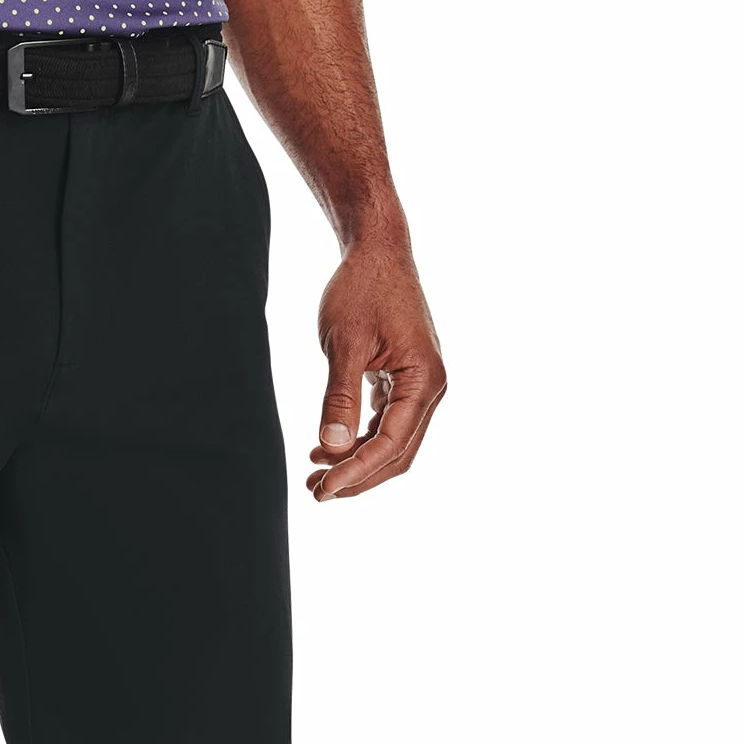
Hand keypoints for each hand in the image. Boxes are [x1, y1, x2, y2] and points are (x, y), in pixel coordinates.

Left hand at [307, 245, 445, 501]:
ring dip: (355, 463)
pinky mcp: (404, 381)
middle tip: (314, 492)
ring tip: (314, 474)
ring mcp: (419, 386)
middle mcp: (430, 388)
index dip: (355, 472)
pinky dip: (358, 440)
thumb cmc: (362, 289)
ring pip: (391, 443)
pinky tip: (326, 449)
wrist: (377, 251)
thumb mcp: (345, 345)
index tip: (322, 489)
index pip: (390, 444)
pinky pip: (385, 424)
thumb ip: (339, 397)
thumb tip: (333, 446)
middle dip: (357, 478)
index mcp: (423, 380)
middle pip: (396, 454)